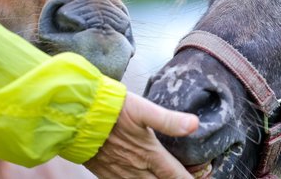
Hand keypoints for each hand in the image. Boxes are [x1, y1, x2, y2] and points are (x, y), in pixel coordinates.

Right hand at [84, 91, 198, 177]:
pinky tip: (142, 178)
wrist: (75, 117)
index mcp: (149, 154)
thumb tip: (194, 124)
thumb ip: (169, 120)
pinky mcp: (105, 174)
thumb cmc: (109, 110)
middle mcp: (136, 169)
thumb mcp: (142, 109)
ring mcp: (120, 174)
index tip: (204, 178)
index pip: (176, 176)